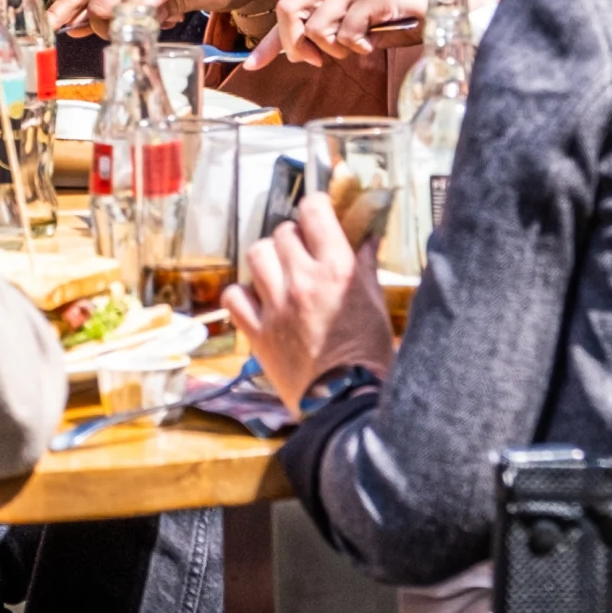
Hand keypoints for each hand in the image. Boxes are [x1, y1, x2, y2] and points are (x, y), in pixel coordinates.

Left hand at [224, 188, 392, 409]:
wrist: (347, 405)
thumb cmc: (369, 357)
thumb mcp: (376, 304)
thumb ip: (365, 265)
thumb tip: (365, 234)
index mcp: (336, 270)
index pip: (313, 212)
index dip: (315, 207)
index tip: (319, 215)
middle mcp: (302, 281)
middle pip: (282, 233)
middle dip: (293, 238)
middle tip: (304, 254)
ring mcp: (276, 307)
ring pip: (256, 256)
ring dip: (268, 260)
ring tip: (280, 274)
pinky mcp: (258, 333)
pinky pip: (235, 296)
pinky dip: (243, 294)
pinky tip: (259, 301)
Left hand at [247, 0, 480, 70]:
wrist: (450, 1)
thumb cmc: (405, 13)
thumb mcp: (361, 20)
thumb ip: (333, 29)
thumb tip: (302, 51)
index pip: (289, 6)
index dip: (270, 40)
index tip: (253, 65)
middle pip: (289, 10)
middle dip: (293, 43)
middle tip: (315, 61)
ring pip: (317, 27)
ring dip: (332, 49)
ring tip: (356, 49)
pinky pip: (347, 33)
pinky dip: (357, 48)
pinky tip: (372, 46)